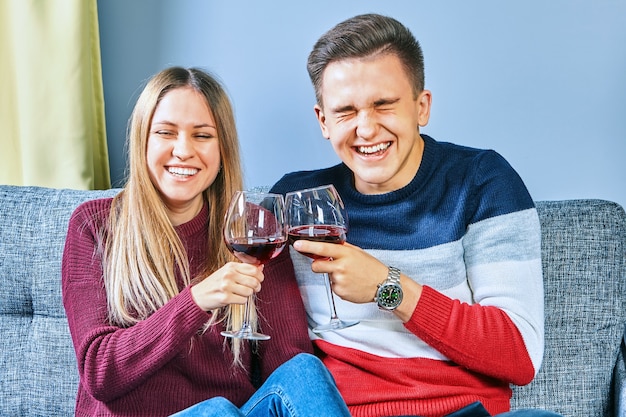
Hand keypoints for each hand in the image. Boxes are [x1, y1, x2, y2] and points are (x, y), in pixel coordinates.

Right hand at [190, 262, 263, 310]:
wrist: (199, 295)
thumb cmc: (215, 283)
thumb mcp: (228, 272)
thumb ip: (244, 269)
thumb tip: (260, 267)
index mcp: (231, 266)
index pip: (253, 269)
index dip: (260, 276)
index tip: (259, 279)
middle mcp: (228, 274)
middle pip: (254, 281)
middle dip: (257, 287)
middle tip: (254, 289)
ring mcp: (226, 286)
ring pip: (249, 291)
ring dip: (248, 295)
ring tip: (242, 293)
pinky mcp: (225, 298)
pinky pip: (243, 300)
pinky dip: (242, 301)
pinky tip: (235, 298)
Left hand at [293, 240, 421, 321]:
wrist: (384, 285)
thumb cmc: (372, 268)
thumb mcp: (357, 252)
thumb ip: (342, 249)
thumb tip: (329, 245)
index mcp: (345, 254)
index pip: (322, 248)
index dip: (308, 246)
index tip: (297, 245)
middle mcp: (341, 267)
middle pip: (316, 266)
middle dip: (318, 266)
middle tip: (330, 266)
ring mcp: (340, 281)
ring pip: (326, 277)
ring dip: (334, 277)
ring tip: (349, 277)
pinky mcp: (340, 292)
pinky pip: (333, 287)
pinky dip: (340, 286)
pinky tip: (351, 284)